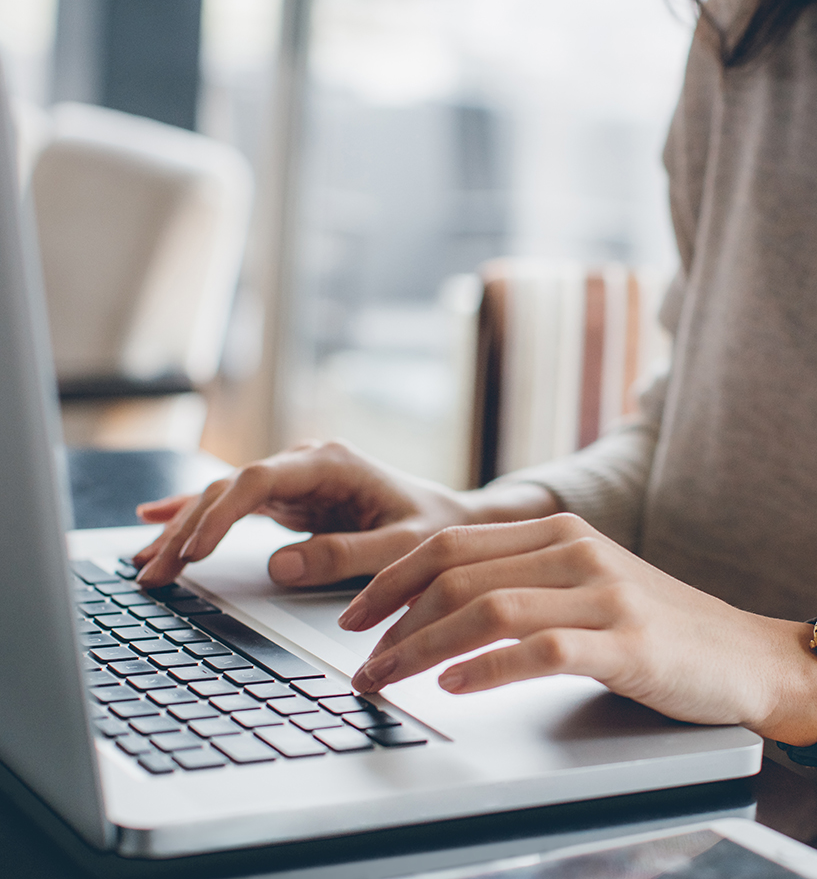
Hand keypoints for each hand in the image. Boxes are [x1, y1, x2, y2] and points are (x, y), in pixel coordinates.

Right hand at [133, 440, 555, 587]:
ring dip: (182, 530)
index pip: (260, 480)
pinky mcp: (290, 500)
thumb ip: (347, 556)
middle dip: (187, 529)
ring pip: (223, 498)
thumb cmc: (435, 530)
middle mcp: (306, 464)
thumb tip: (279, 566)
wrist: (453, 521)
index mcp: (332, 463)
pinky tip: (154, 520)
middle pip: (229, 489)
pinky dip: (195, 516)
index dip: (221, 513)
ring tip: (144, 565)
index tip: (193, 550)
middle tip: (153, 572)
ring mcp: (295, 480)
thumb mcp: (402, 547)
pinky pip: (233, 506)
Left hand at [341, 513, 816, 738]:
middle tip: (360, 662)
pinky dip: (487, 668)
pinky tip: (455, 686)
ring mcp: (604, 595)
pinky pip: (540, 650)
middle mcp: (577, 551)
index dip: (391, 579)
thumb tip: (439, 607)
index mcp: (560, 531)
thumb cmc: (659, 628)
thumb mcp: (589, 585)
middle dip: (392, 620)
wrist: (746, 656)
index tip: (354, 617)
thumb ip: (526, 580)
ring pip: (487, 609)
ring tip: (387, 679)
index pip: (452, 542)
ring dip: (422, 649)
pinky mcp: (627, 644)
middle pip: (457, 572)